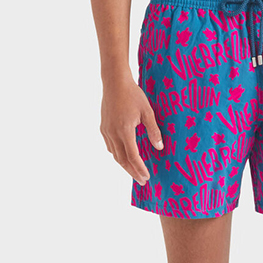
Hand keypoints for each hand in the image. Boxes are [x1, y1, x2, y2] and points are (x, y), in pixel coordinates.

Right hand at [100, 71, 163, 185]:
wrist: (114, 82)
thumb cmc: (133, 94)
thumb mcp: (147, 111)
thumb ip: (153, 130)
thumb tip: (160, 147)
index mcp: (124, 130)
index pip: (132, 156)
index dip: (140, 168)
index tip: (147, 177)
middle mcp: (113, 133)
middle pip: (122, 159)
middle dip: (133, 172)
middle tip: (142, 180)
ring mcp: (106, 131)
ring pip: (114, 154)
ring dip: (124, 165)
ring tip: (135, 171)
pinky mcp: (103, 127)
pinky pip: (110, 146)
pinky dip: (118, 154)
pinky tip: (124, 156)